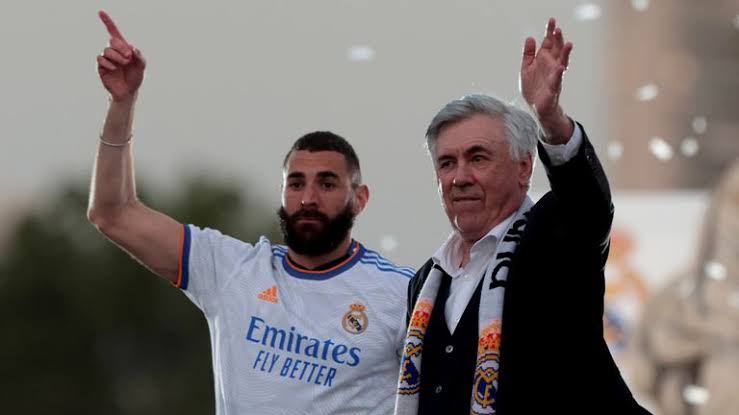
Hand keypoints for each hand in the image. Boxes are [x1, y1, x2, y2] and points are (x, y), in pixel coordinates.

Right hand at [96, 11, 145, 101]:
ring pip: (107, 51)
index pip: (114, 32)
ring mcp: (107, 59)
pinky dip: (108, 63)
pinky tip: (114, 68)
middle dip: (121, 47)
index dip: (107, 22)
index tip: (101, 12)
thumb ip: (140, 56)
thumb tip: (132, 48)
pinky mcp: (101, 67)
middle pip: (113, 41)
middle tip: (129, 56)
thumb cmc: (135, 78)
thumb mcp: (141, 66)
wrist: (128, 92)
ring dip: (117, 56)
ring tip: (125, 63)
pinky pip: (101, 60)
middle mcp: (113, 52)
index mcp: (123, 48)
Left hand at [520, 18, 572, 143]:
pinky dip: (558, 74)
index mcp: (544, 60)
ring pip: (562, 63)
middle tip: (558, 29)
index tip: (552, 21)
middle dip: (558, 40)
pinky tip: (560, 67)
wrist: (535, 108)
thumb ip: (528, 53)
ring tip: (568, 44)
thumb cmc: (533, 87)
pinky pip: (557, 80)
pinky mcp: (553, 88)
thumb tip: (530, 37)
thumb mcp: (526, 68)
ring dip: (565, 54)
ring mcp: (554, 76)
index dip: (550, 32)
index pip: (548, 43)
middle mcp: (551, 66)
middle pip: (557, 50)